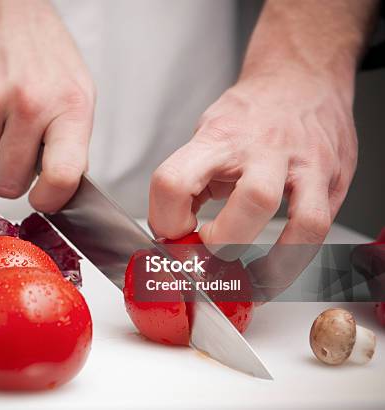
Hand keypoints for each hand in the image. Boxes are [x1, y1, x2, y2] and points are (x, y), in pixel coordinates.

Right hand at [0, 0, 94, 211]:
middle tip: (21, 151)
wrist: (0, 9)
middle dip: (14, 176)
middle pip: (10, 182)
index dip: (51, 200)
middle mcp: (29, 103)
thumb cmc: (44, 55)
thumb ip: (73, 145)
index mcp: (69, 106)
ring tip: (5, 118)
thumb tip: (62, 191)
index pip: (62, 176)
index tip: (44, 199)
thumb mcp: (78, 94)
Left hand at [149, 66, 357, 246]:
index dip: (165, 219)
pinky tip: (278, 265)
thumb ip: (190, 182)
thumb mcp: (207, 136)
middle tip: (209, 251)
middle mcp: (262, 149)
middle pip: (248, 203)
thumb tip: (172, 231)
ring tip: (247, 277)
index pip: (174, 181)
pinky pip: (318, 227)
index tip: (171, 233)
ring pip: (297, 220)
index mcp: (218, 139)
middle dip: (222, 244)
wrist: (300, 77)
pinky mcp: (331, 178)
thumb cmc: (250, 112)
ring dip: (267, 262)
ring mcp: (302, 163)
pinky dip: (296, 257)